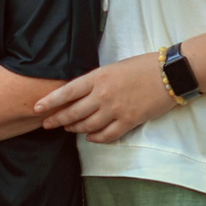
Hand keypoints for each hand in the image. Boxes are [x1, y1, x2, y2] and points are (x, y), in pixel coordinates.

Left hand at [34, 53, 180, 143]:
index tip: (36, 108)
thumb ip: (95, 81)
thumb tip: (78, 93)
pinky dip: (96, 138)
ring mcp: (115, 110)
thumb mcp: (112, 68)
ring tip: (68, 128)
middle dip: (57, 120)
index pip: (66, 92)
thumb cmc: (142, 66)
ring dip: (75, 129)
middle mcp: (103, 95)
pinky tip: (91, 137)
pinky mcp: (129, 121)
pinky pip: (106, 135)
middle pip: (73, 112)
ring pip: (87, 126)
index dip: (49, 102)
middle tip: (47, 124)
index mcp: (98, 77)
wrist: (170, 74)